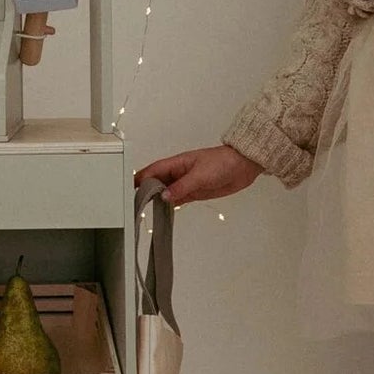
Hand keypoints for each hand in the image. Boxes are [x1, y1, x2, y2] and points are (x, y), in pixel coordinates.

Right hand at [134, 143, 262, 205]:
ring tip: (146, 211)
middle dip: (145, 191)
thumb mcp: (200, 175)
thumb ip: (182, 187)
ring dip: (157, 199)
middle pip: (156, 182)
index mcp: (176, 163)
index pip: (152, 172)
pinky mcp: (195, 192)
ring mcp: (186, 183)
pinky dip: (170, 205)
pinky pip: (177, 199)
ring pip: (166, 192)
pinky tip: (163, 211)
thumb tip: (164, 197)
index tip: (130, 191)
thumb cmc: (222, 162)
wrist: (242, 166)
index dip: (140, 180)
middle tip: (135, 205)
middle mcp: (178, 173)